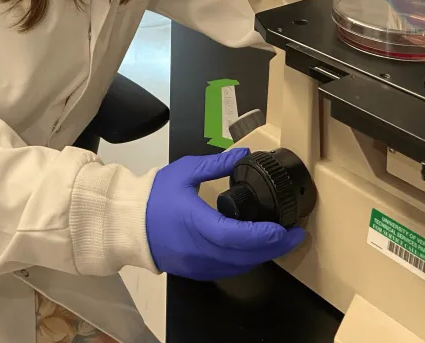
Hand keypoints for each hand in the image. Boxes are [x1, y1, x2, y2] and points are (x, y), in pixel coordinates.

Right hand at [145, 149, 304, 280]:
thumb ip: (217, 164)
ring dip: (262, 256)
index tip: (283, 228)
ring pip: (238, 267)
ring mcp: (198, 265)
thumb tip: (244, 152)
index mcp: (197, 223)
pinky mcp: (196, 272)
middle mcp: (200, 250)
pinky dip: (245, 262)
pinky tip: (255, 250)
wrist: (128, 222)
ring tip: (280, 241)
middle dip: (274, 247)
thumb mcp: (186, 171)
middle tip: (296, 235)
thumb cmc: (156, 195)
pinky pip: (227, 271)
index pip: (236, 236)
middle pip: (244, 256)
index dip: (262, 235)